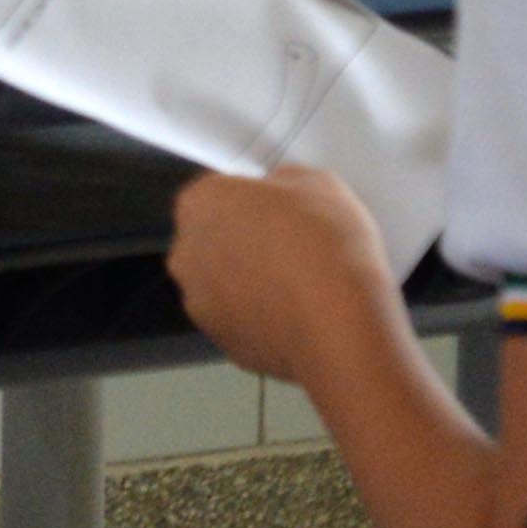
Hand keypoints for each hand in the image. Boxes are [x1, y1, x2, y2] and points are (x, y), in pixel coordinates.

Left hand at [167, 164, 405, 389]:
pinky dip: (263, 319)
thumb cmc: (325, 244)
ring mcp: (200, 304)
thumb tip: (279, 194)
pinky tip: (299, 318)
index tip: (285, 215)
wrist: (340, 326)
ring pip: (225, 285)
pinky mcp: (222, 345)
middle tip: (295, 249)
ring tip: (303, 288)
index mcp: (199, 204)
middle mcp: (185, 253)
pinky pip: (241, 322)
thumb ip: (285, 182)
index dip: (255, 203)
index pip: (219, 194)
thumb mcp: (318, 182)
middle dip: (247, 243)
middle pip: (215, 240)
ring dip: (252, 283)